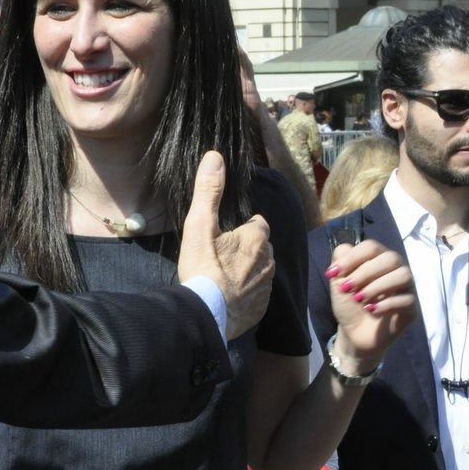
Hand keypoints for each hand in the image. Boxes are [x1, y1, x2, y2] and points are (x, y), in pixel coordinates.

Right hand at [178, 151, 272, 339]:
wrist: (206, 313)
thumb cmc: (203, 267)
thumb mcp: (200, 224)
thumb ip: (208, 190)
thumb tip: (216, 156)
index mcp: (256, 238)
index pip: (258, 224)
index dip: (243, 228)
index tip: (228, 235)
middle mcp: (268, 260)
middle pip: (261, 247)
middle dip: (248, 249)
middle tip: (223, 256)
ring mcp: (267, 286)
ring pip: (262, 270)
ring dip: (248, 270)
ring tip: (225, 276)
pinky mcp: (262, 309)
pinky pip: (258, 295)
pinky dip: (247, 293)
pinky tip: (230, 296)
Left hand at [327, 240, 417, 367]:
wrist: (353, 333)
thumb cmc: (349, 303)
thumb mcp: (338, 281)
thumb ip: (340, 260)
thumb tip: (345, 249)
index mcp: (378, 259)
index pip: (371, 247)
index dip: (352, 257)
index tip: (333, 273)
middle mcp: (396, 269)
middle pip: (390, 258)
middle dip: (365, 272)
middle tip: (348, 288)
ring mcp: (406, 288)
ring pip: (404, 275)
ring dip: (378, 286)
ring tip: (360, 299)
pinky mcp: (411, 308)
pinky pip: (407, 300)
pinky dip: (386, 304)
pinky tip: (371, 310)